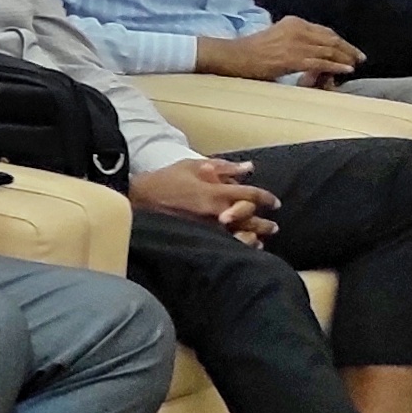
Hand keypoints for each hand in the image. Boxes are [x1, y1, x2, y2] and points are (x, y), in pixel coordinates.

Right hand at [130, 157, 278, 244]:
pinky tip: (242, 246)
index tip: (274, 203)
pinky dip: (237, 245)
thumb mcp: (192, 166)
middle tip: (273, 226)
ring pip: (240, 235)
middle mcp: (216, 212)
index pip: (251, 195)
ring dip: (254, 236)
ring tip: (261, 239)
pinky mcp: (198, 238)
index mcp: (216, 192)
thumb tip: (249, 167)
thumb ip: (223, 167)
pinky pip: (224, 244)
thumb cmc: (164, 181)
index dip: (266, 199)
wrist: (137, 200)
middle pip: (250, 219)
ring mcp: (207, 228)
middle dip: (264, 223)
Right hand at [199, 17, 361, 80]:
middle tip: (359, 57)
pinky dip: (336, 66)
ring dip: (345, 58)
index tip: (349, 48)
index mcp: (293, 22)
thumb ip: (292, 38)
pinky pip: (321, 62)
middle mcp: (298, 30)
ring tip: (355, 64)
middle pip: (331, 39)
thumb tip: (307, 49)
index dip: (339, 40)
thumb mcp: (274, 35)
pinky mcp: (294, 59)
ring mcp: (297, 44)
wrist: (234, 56)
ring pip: (329, 51)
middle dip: (348, 49)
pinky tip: (346, 70)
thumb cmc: (250, 50)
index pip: (324, 31)